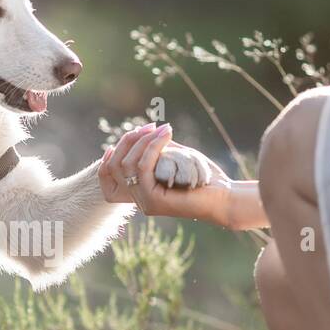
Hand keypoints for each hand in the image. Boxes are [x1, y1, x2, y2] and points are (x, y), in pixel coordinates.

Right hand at [99, 123, 246, 226]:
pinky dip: (153, 147)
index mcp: (140, 192)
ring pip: (128, 165)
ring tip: (163, 129)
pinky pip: (144, 167)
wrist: (224, 196)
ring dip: (144, 141)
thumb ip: (156, 148)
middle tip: (151, 126)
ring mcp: (144, 202)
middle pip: (115, 167)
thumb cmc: (203, 177)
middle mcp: (138, 199)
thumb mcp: (174, 157)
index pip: (107, 180)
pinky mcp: (153, 201)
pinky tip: (166, 135)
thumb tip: (142, 133)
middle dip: (128, 141)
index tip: (117, 142)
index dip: (105, 160)